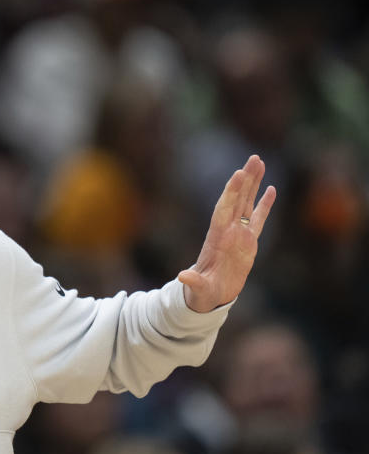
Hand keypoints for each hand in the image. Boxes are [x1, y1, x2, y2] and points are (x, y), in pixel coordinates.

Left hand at [178, 155, 276, 312]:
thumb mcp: (197, 288)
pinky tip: (271, 188)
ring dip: (253, 184)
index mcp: (217, 238)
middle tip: (254, 158)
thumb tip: (181, 277)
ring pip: (247, 203)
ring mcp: (238, 234)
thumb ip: (193, 282)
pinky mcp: (248, 241)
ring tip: (259, 163)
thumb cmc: (202, 292)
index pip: (224, 210)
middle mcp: (227, 231)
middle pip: (237, 199)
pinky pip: (258, 218)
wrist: (208, 295)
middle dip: (245, 179)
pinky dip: (264, 204)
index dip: (231, 193)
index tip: (238, 173)